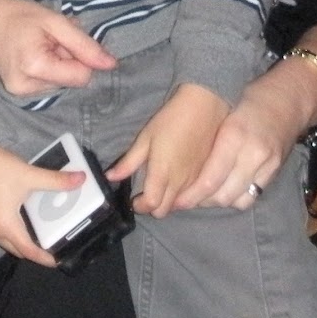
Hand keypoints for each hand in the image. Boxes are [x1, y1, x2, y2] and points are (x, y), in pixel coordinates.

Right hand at [0, 0, 114, 94]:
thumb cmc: (19, 15)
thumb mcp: (56, 22)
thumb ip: (84, 45)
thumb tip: (111, 64)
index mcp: (35, 67)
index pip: (81, 76)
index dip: (80, 57)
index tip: (64, 40)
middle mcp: (25, 87)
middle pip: (69, 81)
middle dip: (66, 60)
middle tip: (49, 40)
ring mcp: (18, 92)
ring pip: (59, 83)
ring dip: (56, 64)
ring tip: (38, 44)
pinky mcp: (15, 92)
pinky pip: (45, 84)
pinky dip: (45, 69)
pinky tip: (32, 54)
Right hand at [0, 144, 80, 265]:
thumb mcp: (30, 175)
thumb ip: (56, 180)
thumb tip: (81, 179)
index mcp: (5, 225)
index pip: (28, 251)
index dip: (44, 258)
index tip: (57, 261)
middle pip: (16, 249)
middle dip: (32, 251)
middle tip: (50, 245)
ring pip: (4, 241)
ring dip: (19, 240)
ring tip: (37, 232)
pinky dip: (9, 232)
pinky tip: (18, 218)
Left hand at [108, 83, 227, 217]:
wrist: (204, 106)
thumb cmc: (171, 119)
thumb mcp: (145, 137)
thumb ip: (129, 162)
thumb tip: (110, 176)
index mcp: (163, 173)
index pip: (151, 205)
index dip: (140, 207)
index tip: (134, 199)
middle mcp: (180, 182)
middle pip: (164, 211)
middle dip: (153, 207)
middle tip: (147, 193)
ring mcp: (195, 180)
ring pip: (179, 205)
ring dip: (168, 202)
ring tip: (162, 187)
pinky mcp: (206, 174)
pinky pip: (193, 195)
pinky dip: (182, 196)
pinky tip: (178, 182)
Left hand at [175, 65, 313, 210]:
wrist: (292, 98)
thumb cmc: (250, 97)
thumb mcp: (224, 109)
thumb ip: (207, 137)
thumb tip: (179, 162)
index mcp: (234, 135)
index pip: (210, 179)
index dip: (191, 196)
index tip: (175, 200)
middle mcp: (253, 154)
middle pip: (223, 196)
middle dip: (201, 202)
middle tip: (184, 199)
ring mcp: (268, 166)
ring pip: (238, 201)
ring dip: (218, 202)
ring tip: (203, 197)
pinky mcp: (275, 173)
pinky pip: (253, 197)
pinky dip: (236, 198)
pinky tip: (224, 191)